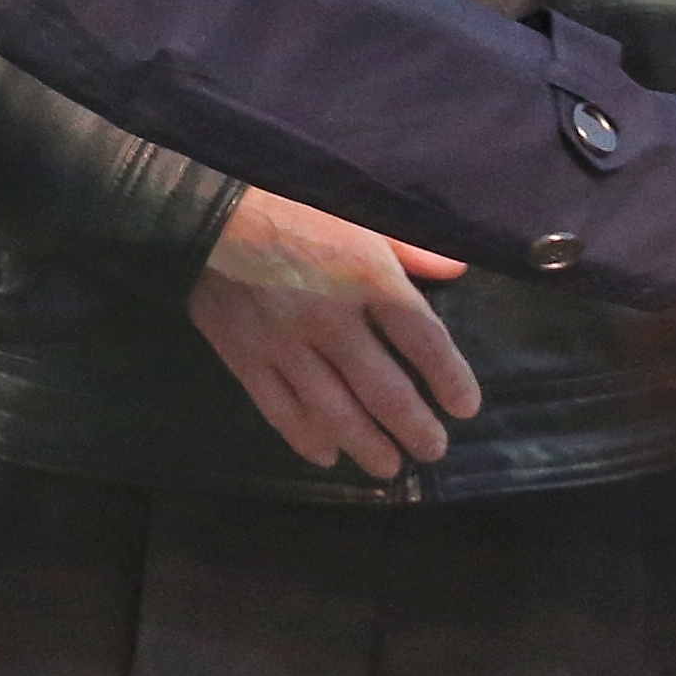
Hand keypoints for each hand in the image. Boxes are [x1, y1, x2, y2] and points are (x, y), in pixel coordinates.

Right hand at [191, 187, 475, 478]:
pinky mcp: (247, 360)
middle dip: (414, 427)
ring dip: (367, 445)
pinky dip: (306, 439)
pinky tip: (327, 455)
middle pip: (384, 389)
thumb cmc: (294, 209)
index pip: (423, 339)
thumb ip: (412, 248)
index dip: (450, 379)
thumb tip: (459, 273)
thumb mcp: (361, 215)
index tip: (465, 407)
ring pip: (334, 412)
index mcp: (368, 278)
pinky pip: (281, 411)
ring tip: (388, 467)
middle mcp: (332, 319)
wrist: (209, 213)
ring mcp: (286, 345)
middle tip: (433, 450)